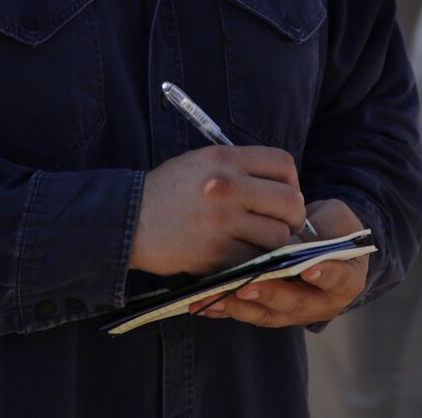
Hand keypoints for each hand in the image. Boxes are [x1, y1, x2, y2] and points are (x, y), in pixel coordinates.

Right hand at [129, 146, 307, 276]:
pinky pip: (256, 260)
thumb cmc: (167, 191)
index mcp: (225, 159)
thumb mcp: (201, 162)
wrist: (127, 221)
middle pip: (290, 201)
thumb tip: (283, 184)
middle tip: (284, 224)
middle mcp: (227, 186)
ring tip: (262, 243)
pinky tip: (243, 256)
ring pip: (278, 236)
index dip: (292, 182)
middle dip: (294, 216)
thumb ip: (241, 168)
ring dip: (276, 243)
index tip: (285, 194)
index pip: (283, 163)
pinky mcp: (216, 254)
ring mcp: (222, 221)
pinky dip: (256, 262)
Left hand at [191, 199, 369, 327]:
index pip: (338, 279)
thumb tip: (288, 238)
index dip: (325, 274)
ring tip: (214, 298)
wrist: (328, 242)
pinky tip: (204, 304)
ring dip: (239, 306)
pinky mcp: (272, 312)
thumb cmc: (333, 226)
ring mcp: (295, 312)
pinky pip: (248, 313)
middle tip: (246, 285)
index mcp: (347, 279)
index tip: (308, 268)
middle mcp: (322, 302)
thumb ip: (317, 229)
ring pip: (267, 314)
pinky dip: (225, 309)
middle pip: (295, 302)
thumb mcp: (334, 218)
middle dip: (269, 293)